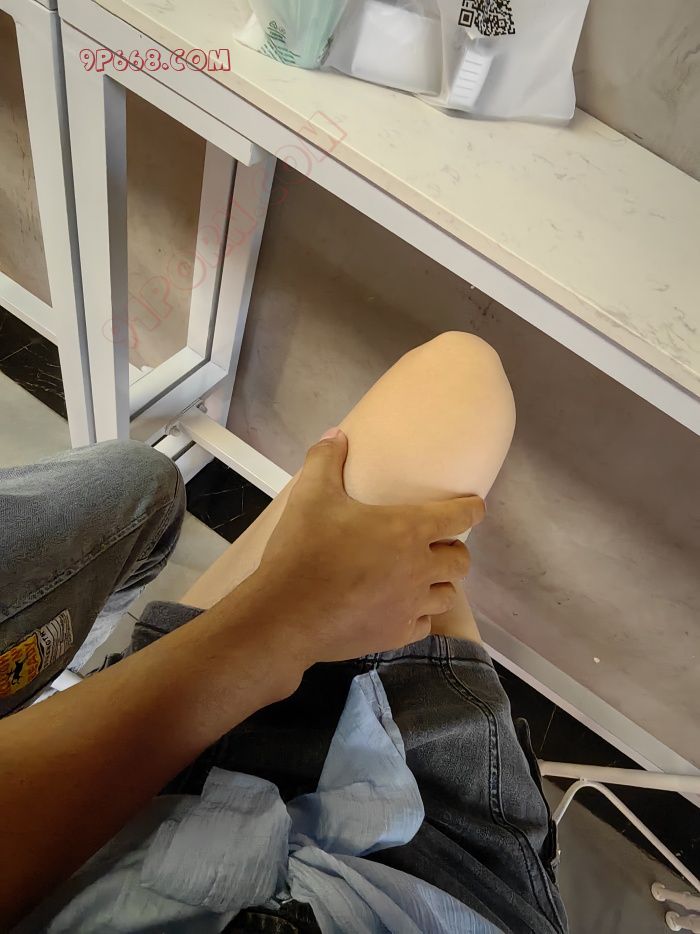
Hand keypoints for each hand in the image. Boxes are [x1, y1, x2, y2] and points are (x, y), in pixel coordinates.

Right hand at [254, 428, 484, 665]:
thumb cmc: (303, 550)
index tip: (475, 507)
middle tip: (437, 545)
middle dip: (454, 550)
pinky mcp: (396, 634)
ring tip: (422, 579)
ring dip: (439, 583)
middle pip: (461, 560)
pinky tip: (402, 609)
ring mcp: (410, 605)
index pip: (460, 516)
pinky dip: (419, 615)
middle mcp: (419, 568)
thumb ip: (326, 460)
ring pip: (448, 595)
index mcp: (407, 529)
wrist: (286, 614)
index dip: (472, 509)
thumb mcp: (310, 495)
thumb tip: (336, 434)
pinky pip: (425, 625)